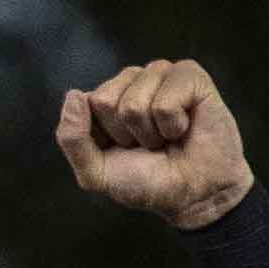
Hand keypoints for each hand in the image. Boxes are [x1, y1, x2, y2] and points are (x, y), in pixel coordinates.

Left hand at [55, 62, 256, 229]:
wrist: (196, 193)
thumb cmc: (148, 182)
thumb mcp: (96, 172)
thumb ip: (72, 138)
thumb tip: (73, 95)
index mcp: (104, 99)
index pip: (85, 105)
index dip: (104, 136)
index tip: (124, 148)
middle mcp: (131, 81)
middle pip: (104, 101)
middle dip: (125, 133)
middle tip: (148, 144)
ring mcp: (160, 74)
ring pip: (134, 102)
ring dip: (150, 131)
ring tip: (167, 137)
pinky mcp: (190, 76)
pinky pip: (165, 102)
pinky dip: (173, 125)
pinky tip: (184, 127)